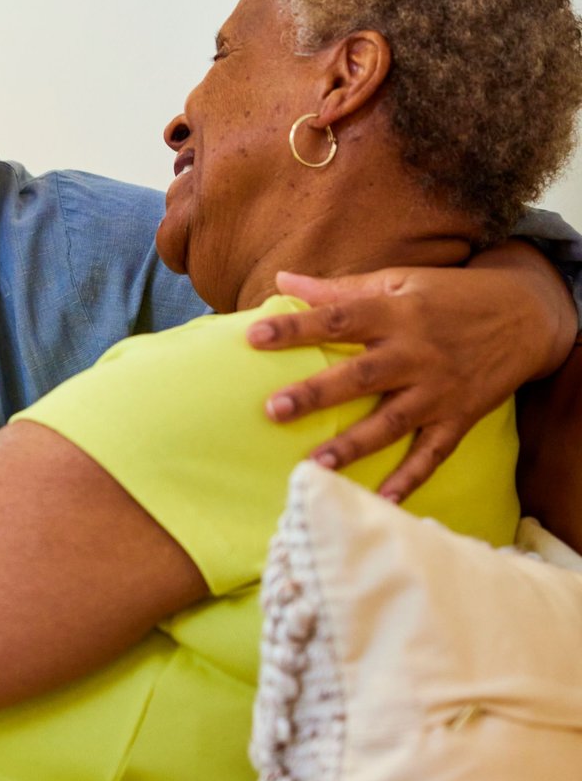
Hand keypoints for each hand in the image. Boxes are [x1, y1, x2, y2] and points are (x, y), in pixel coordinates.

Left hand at [250, 259, 574, 502]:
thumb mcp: (399, 280)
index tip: (254, 337)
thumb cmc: (449, 296)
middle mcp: (416, 353)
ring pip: (391, 422)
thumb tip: (281, 279)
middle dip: (317, 395)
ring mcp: (438, 389)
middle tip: (273, 409)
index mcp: (396, 314)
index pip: (339, 319)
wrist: (527, 314)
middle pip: (361, 377)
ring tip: (315, 465)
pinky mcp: (458, 417)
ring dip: (354, 445)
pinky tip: (380, 500)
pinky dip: (409, 479)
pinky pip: (432, 454)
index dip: (297, 327)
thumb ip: (339, 288)